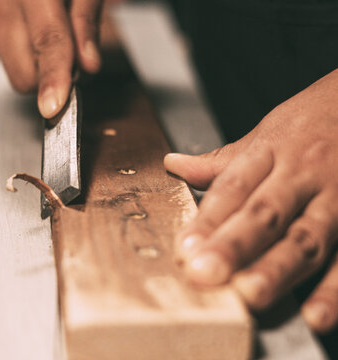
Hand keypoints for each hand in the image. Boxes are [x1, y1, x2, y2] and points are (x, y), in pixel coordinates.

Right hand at [0, 0, 102, 117]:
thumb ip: (86, 19)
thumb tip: (89, 64)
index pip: (46, 38)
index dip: (54, 75)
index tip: (54, 106)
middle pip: (20, 68)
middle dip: (49, 75)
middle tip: (72, 55)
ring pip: (11, 66)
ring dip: (37, 63)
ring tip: (52, 30)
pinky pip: (3, 51)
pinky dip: (23, 48)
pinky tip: (32, 23)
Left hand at [164, 68, 337, 332]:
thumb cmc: (314, 121)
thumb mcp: (267, 131)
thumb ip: (222, 160)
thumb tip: (174, 164)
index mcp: (271, 153)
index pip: (233, 188)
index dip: (208, 219)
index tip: (185, 247)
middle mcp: (302, 176)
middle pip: (265, 213)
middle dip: (235, 245)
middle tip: (206, 271)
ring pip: (307, 238)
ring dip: (278, 270)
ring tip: (252, 295)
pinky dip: (334, 289)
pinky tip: (316, 313)